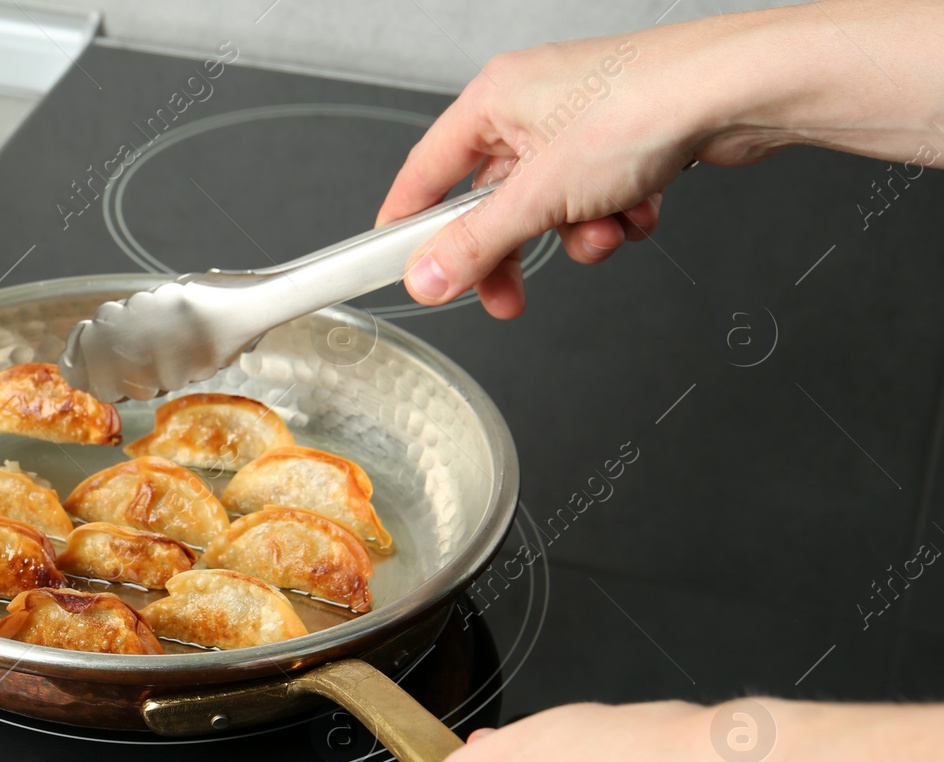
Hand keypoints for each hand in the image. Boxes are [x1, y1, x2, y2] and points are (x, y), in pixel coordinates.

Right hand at [376, 21, 791, 318]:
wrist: (740, 89)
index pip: (426, 172)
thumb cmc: (644, 106)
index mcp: (494, 98)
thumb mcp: (540, 194)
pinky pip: (595, 200)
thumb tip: (428, 276)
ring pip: (550, 208)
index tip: (398, 264)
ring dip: (576, 235)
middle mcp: (532, 104)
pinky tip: (638, 207)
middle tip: (508, 297)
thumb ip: (477, 244)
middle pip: (492, 202)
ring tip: (604, 230)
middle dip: (511, 252)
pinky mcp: (623, 140)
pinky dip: (614, 216)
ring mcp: (580, 123)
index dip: (409, 223)